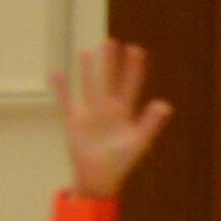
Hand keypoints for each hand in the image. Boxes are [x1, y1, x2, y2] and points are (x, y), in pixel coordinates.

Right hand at [55, 37, 174, 201]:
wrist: (99, 178)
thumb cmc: (122, 162)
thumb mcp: (139, 141)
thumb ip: (151, 123)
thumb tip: (165, 104)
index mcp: (126, 113)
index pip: (131, 86)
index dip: (135, 69)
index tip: (137, 49)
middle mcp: (108, 109)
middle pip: (110, 80)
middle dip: (111, 62)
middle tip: (112, 41)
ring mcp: (90, 114)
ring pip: (89, 86)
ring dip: (89, 70)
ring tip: (88, 51)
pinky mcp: (74, 121)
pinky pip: (66, 101)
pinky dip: (61, 89)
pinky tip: (56, 73)